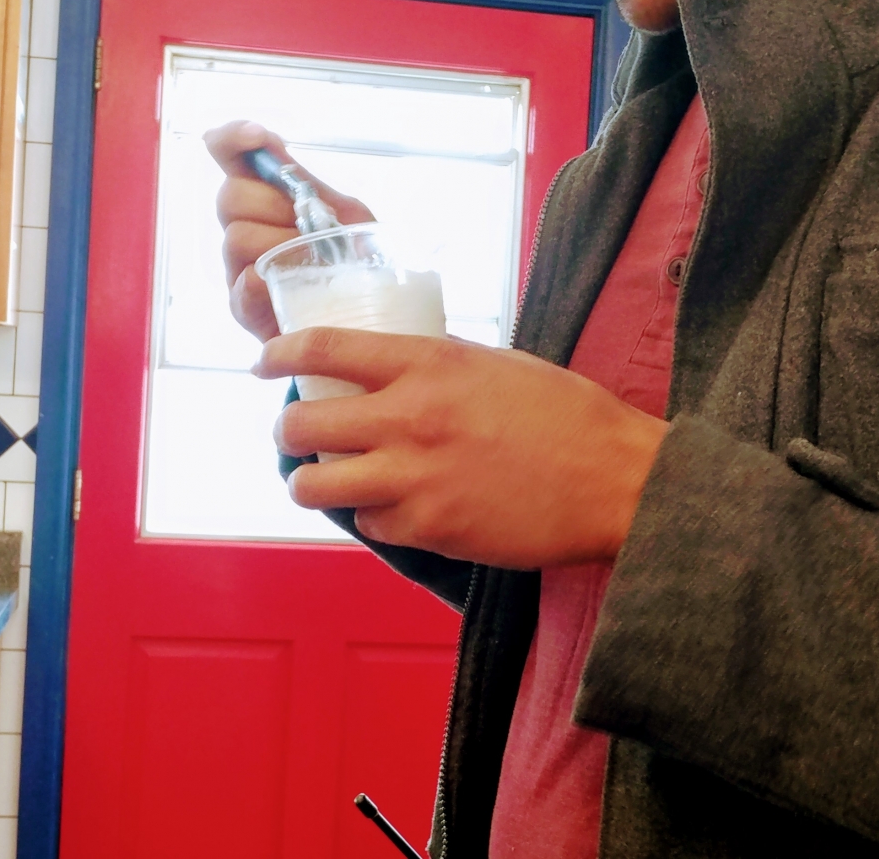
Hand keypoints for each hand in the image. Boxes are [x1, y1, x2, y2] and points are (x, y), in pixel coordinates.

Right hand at [203, 120, 373, 341]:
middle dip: (275, 206)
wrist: (368, 318)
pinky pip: (246, 282)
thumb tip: (266, 140)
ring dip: (282, 246)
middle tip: (310, 227)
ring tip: (317, 263)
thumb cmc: (354, 260)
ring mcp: (238, 266)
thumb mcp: (344, 213)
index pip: (229, 155)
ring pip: (238, 238)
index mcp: (265, 197)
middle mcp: (243, 227)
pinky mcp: (242, 307)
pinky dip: (274, 281)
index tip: (256, 137)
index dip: (232, 139)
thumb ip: (304, 181)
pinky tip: (294, 286)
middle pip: (231, 197)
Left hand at [256, 326, 669, 568]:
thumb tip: (392, 370)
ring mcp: (414, 480)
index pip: (324, 349)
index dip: (279, 353)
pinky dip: (373, 516)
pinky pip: (370, 524)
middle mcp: (409, 418)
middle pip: (301, 425)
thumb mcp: (495, 364)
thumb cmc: (566, 414)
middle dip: (285, 430)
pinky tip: (394, 506)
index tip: (264, 360)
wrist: (613, 479)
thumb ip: (436, 366)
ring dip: (311, 483)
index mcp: (428, 364)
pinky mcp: (429, 530)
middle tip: (293, 432)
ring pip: (316, 487)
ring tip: (322, 478)